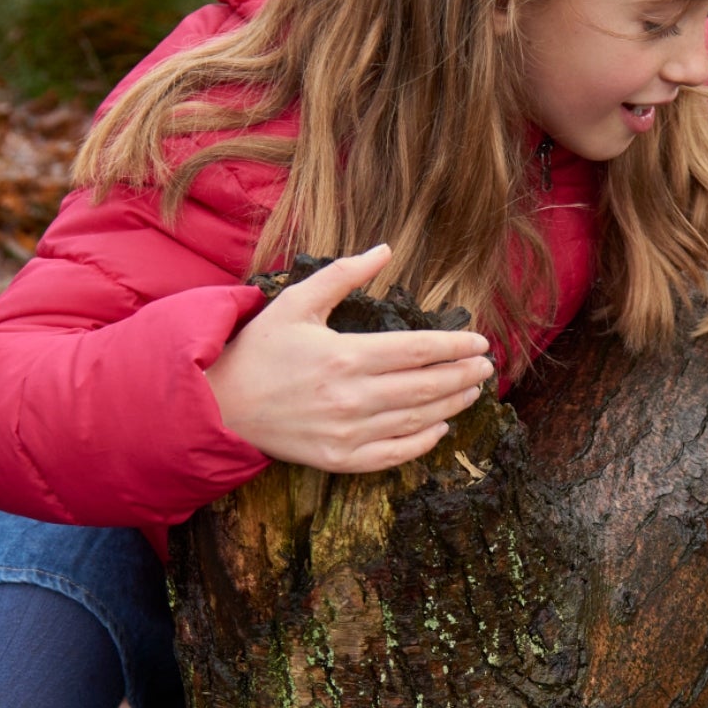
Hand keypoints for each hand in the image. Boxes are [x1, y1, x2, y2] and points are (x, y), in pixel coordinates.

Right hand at [205, 244, 498, 472]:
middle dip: (463, 376)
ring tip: (472, 392)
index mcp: (345, 356)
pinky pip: (392, 454)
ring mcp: (346, 433)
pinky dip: (421, 443)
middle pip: (425, 387)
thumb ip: (344, 275)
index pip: (418, 350)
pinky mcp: (338, 458)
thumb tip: (385, 249)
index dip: (455, 347)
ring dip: (451, 406)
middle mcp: (351, 397)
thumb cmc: (260, 349)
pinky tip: (439, 428)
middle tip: (486, 368)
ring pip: (415, 420)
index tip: (480, 343)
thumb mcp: (296, 301)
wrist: (220, 403)